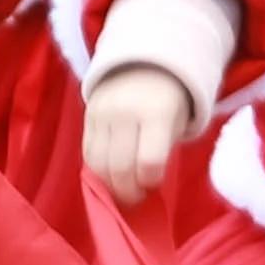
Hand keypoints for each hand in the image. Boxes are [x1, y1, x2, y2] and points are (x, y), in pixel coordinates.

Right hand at [81, 67, 198, 204]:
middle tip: (136, 198)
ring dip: (109, 183)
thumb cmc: (169, 101)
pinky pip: (87, 152)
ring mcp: (102, 114)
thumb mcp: (177, 122)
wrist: (145, 66)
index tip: (153, 186)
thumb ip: (162, 151)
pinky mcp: (87, 117)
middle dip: (128, 190)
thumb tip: (145, 186)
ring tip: (122, 189)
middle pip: (120, 165)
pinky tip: (109, 175)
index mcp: (156, 112)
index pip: (149, 159)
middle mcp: (125, 112)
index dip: (150, 180)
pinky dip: (97, 169)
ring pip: (98, 163)